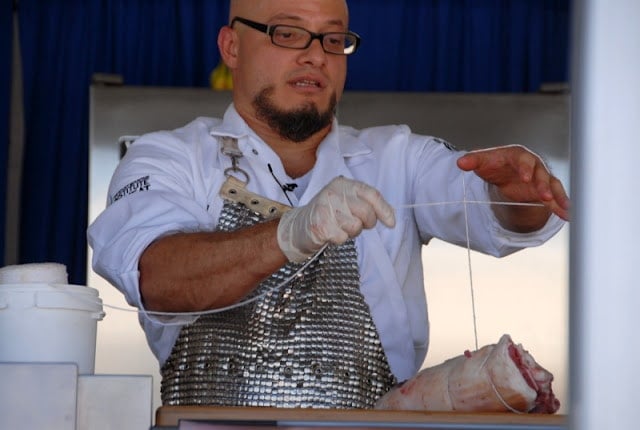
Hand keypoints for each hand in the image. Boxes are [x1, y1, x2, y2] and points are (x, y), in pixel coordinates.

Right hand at [277, 176, 395, 261]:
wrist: (297, 226)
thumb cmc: (327, 214)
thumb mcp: (345, 200)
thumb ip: (365, 203)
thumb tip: (390, 216)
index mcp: (343, 184)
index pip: (372, 194)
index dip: (384, 210)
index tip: (391, 223)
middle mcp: (334, 192)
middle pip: (366, 212)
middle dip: (367, 223)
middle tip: (356, 224)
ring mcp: (326, 208)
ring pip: (356, 226)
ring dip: (351, 232)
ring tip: (339, 227)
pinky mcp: (320, 225)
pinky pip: (343, 237)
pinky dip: (339, 239)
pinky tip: (330, 233)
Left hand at [456, 145, 569, 224]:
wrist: (504, 170)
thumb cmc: (495, 163)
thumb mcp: (483, 161)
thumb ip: (473, 161)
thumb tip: (460, 163)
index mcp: (519, 156)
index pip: (524, 160)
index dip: (526, 168)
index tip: (526, 178)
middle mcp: (534, 165)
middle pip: (541, 174)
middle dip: (543, 184)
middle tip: (544, 196)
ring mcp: (541, 178)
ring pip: (552, 186)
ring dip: (557, 196)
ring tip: (564, 208)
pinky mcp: (544, 191)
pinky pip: (555, 199)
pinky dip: (561, 207)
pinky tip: (568, 216)